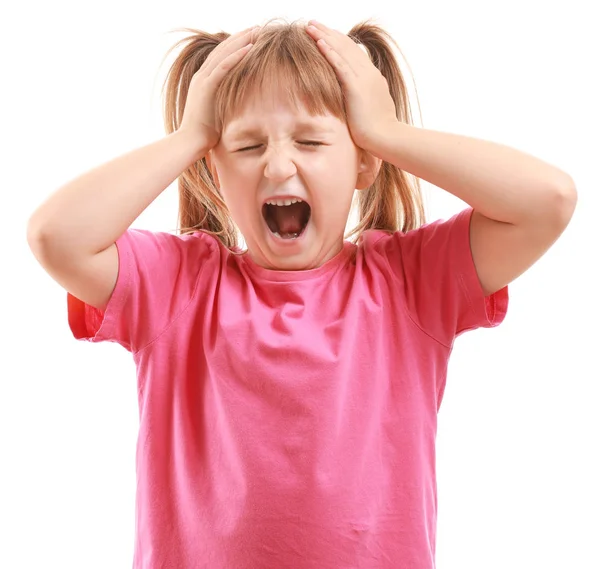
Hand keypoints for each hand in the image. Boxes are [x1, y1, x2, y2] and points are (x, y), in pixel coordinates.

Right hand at [179, 26, 257, 149]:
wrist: (192, 141)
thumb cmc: (207, 133)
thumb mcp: (219, 111)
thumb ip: (226, 101)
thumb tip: (242, 104)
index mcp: (204, 80)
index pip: (222, 57)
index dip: (237, 45)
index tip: (253, 38)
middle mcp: (202, 76)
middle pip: (223, 50)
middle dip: (241, 37)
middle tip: (258, 28)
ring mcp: (203, 80)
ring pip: (224, 54)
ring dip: (242, 41)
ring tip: (257, 31)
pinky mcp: (206, 87)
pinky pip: (223, 67)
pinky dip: (237, 56)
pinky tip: (250, 48)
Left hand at [305, 20, 397, 151]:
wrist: (387, 138)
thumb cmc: (378, 133)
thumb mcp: (369, 111)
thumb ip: (362, 101)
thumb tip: (353, 104)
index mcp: (372, 78)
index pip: (353, 54)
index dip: (338, 42)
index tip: (325, 35)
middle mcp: (369, 73)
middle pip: (347, 46)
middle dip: (328, 33)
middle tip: (313, 23)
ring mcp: (364, 78)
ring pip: (342, 51)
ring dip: (324, 36)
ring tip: (310, 26)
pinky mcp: (356, 87)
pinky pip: (341, 65)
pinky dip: (330, 52)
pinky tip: (319, 42)